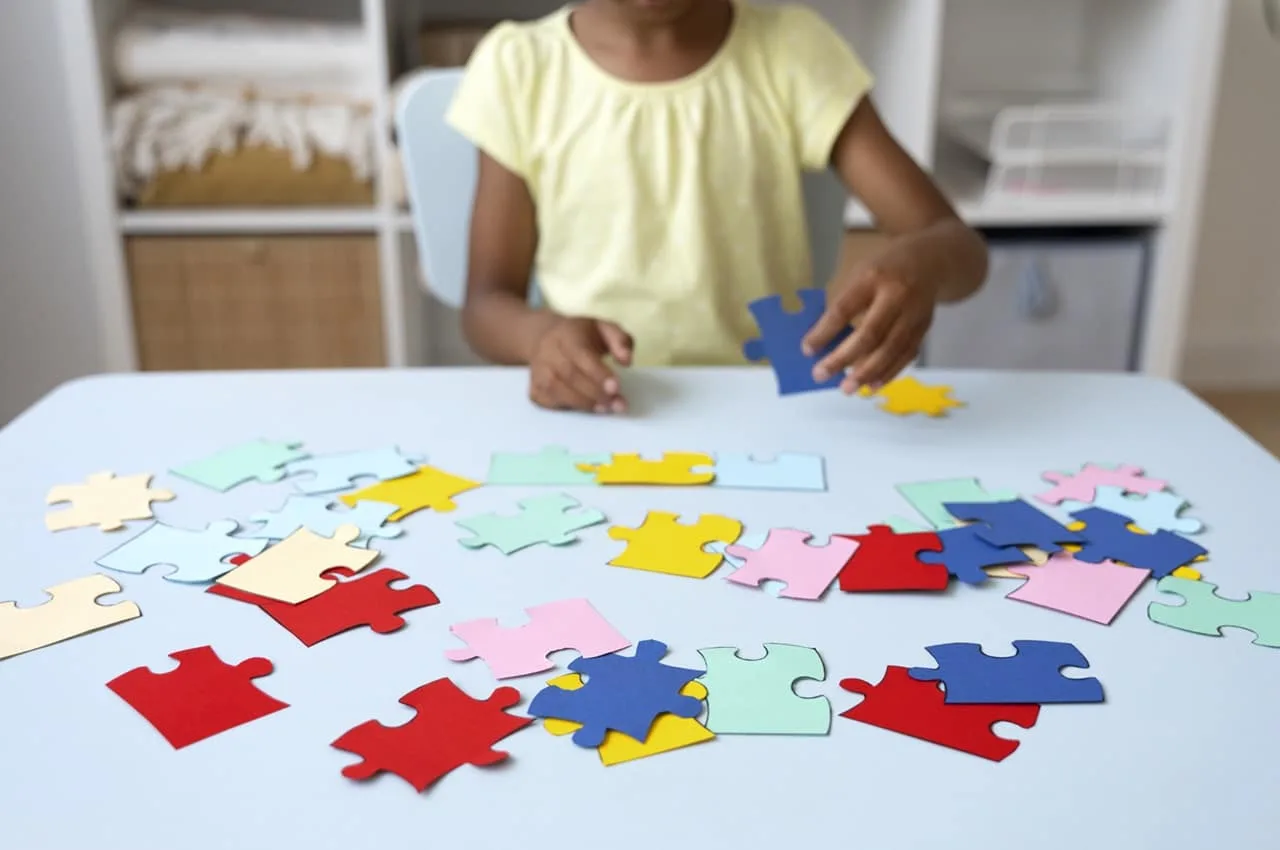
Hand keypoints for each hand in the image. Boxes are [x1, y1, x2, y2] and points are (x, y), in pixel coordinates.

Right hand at [528, 316, 632, 412]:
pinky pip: (550, 403)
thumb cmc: (581, 336)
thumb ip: (620, 341)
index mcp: (567, 335)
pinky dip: (569, 409)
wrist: (543, 338)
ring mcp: (538, 372)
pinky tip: (586, 408)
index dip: (598, 373)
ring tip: (606, 408)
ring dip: (585, 404)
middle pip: (570, 376)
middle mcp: (548, 352)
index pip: (581, 355)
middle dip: (596, 393)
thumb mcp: (604, 328)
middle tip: (617, 404)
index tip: (616, 387)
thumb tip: (627, 361)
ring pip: (559, 391)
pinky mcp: (535, 389)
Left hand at [802, 244, 937, 392]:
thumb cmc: (884, 269)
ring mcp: (914, 315)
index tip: (807, 350)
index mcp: (873, 278)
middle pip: (869, 334)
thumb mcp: (861, 273)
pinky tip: (871, 385)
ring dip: (866, 372)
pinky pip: (906, 355)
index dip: (824, 332)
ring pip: (890, 349)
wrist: (931, 262)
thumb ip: (845, 301)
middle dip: (843, 358)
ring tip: (846, 389)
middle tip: (820, 375)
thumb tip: (822, 339)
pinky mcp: (924, 329)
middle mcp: (896, 296)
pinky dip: (889, 373)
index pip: (844, 309)